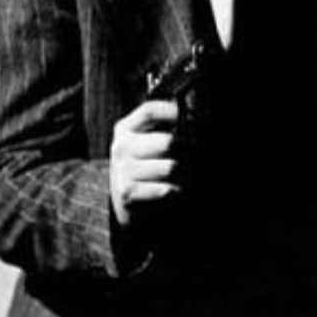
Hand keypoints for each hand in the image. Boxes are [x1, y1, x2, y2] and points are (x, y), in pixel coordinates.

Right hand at [109, 99, 181, 227]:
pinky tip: (173, 192)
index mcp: (125, 129)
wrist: (125, 204)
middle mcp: (122, 146)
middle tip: (195, 158)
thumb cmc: (141, 169)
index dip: (173, 112)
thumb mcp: (144, 144)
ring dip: (182, 175)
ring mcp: (124, 169)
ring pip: (170, 167)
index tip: (191, 119)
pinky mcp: (127, 192)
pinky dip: (174, 192)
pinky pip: (164, 189)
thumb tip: (190, 121)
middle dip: (186, 152)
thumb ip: (160, 129)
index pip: (150, 111)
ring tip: (183, 178)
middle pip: (167, 141)